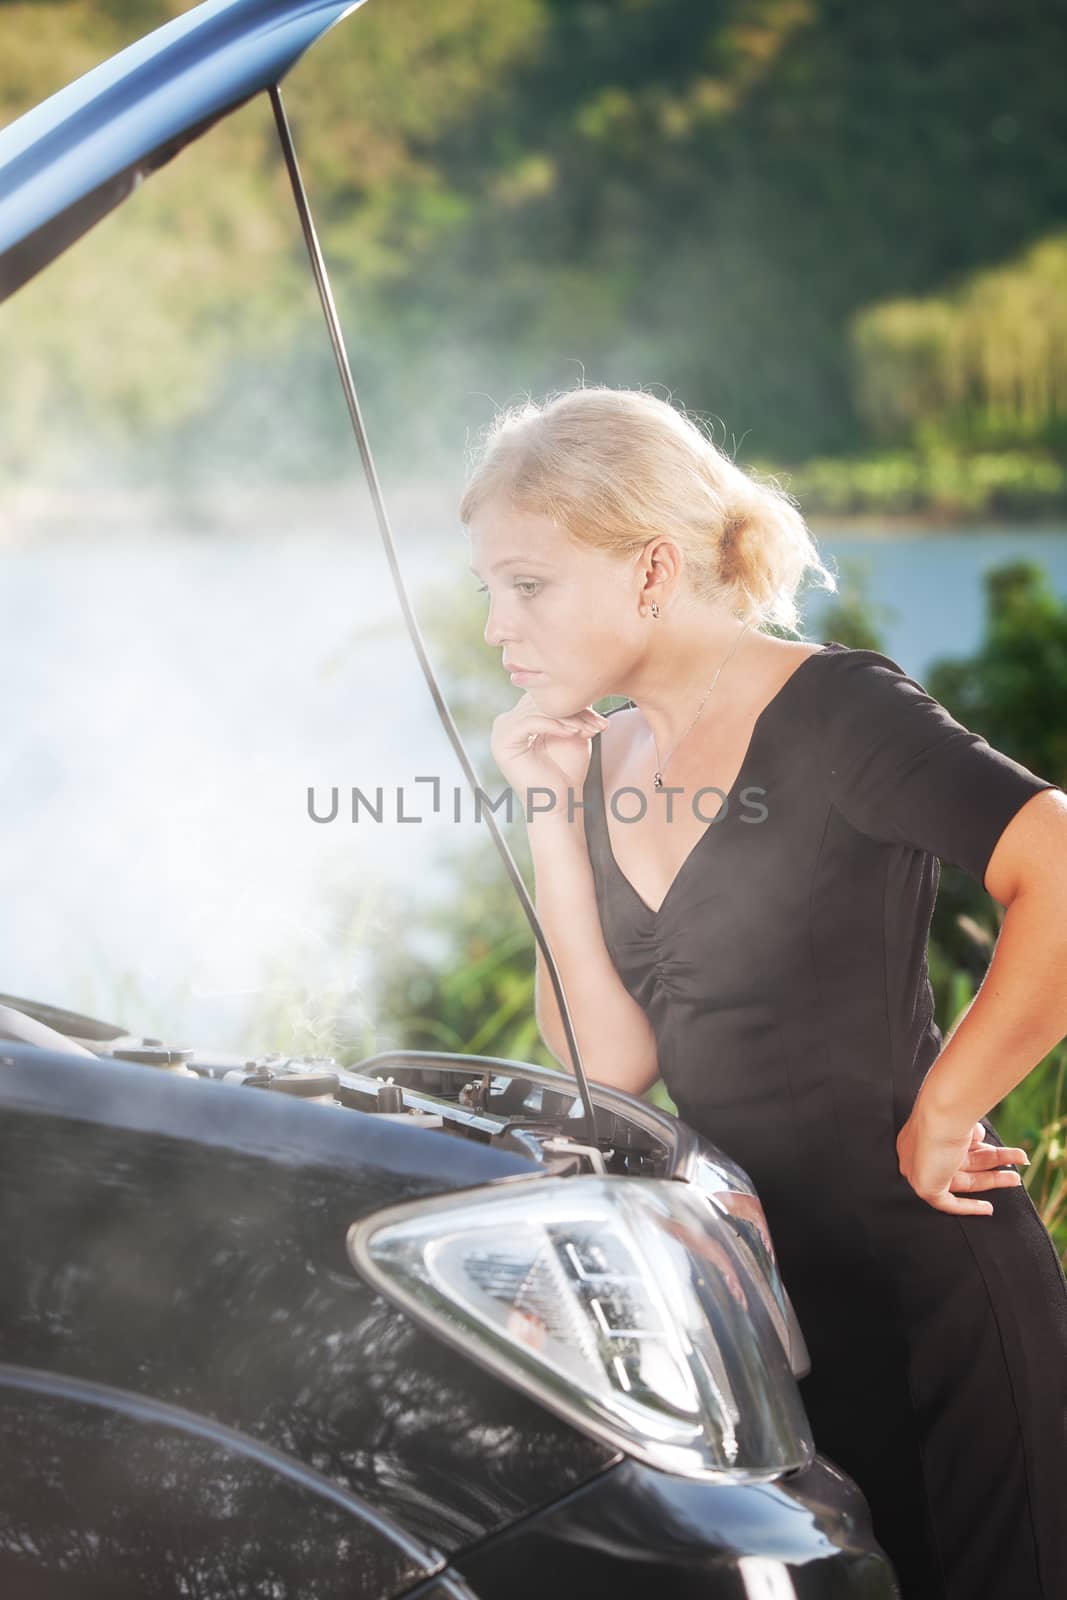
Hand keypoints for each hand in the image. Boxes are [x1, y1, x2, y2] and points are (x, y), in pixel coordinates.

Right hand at [490, 693, 607, 812]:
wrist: (560, 803)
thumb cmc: (567, 772)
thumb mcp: (572, 732)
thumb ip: (570, 710)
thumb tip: (580, 684)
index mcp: (519, 719)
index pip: (546, 699)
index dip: (573, 704)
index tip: (600, 718)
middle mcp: (506, 722)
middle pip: (542, 703)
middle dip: (574, 711)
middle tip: (599, 724)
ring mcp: (501, 732)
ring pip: (539, 710)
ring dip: (569, 718)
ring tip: (591, 730)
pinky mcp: (502, 742)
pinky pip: (531, 722)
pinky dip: (555, 726)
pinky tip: (574, 733)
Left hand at [896, 1101, 1027, 1215]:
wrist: (942, 1111)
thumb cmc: (951, 1108)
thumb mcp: (965, 1119)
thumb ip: (971, 1131)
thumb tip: (979, 1135)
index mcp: (926, 1132)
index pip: (953, 1147)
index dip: (977, 1149)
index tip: (992, 1148)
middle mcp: (921, 1152)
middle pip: (964, 1163)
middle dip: (993, 1163)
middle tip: (1016, 1161)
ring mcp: (921, 1171)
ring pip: (965, 1179)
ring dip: (993, 1178)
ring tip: (1015, 1178)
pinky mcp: (925, 1188)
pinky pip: (949, 1204)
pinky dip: (970, 1207)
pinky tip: (987, 1209)